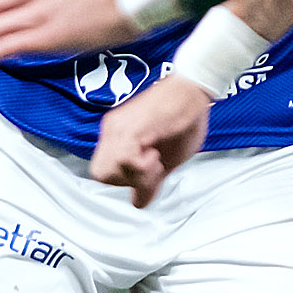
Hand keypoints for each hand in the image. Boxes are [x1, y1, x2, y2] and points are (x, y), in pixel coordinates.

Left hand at [91, 73, 211, 208]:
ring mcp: (117, 129)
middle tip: (151, 168)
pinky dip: (141, 166)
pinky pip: (122, 160)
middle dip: (126, 180)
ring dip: (135, 174)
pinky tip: (155, 154)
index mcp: (117, 138)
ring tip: (155, 159)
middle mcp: (112, 131)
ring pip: (106, 171)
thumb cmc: (184, 118)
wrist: (192, 89)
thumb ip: (150, 181)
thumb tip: (139, 203)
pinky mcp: (129, 128)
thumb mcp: (167, 159)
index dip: (125, 181)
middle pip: (100, 175)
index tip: (150, 171)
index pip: (104, 173)